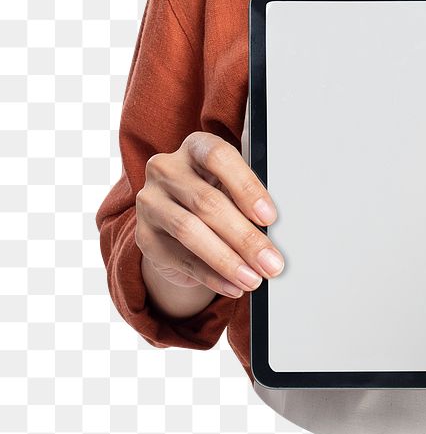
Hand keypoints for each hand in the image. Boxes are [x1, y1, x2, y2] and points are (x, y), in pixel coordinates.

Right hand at [135, 130, 284, 298]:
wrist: (177, 222)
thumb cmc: (216, 194)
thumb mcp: (231, 187)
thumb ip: (247, 198)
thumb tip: (273, 230)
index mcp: (195, 147)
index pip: (219, 157)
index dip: (246, 187)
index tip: (269, 217)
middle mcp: (167, 169)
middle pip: (207, 202)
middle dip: (244, 237)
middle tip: (271, 261)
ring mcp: (150, 202)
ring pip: (190, 231)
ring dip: (227, 260)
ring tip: (254, 278)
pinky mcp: (144, 236)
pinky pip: (180, 259)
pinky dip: (211, 276)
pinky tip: (233, 286)